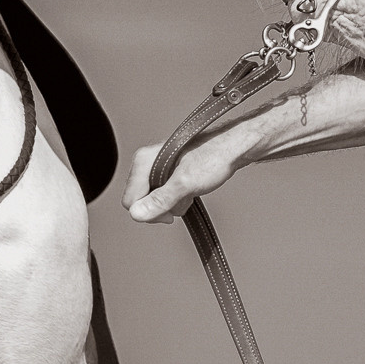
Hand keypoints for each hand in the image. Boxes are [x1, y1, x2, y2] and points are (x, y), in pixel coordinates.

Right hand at [123, 137, 241, 223]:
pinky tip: (190, 192)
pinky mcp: (169, 171)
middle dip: (160, 207)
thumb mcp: (185, 183)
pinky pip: (164, 193)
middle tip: (181, 202)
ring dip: (171, 203)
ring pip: (153, 198)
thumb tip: (137, 214)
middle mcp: (147, 161)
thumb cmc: (213, 158)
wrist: (233, 148)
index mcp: (144, 160)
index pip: (130, 200)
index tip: (167, 215)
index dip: (148, 211)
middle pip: (140, 200)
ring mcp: (158, 167)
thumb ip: (160, 200)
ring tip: (189, 193)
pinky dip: (177, 197)